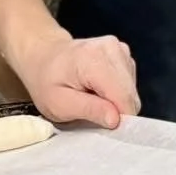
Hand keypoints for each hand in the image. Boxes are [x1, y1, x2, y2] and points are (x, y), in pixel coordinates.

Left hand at [11, 31, 139, 128]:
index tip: (103, 126)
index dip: (118, 118)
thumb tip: (115, 120)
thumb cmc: (47, 80)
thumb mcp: (59, 104)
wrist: (43, 56)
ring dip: (115, 101)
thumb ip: (89, 110)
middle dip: (116, 110)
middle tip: (92, 110)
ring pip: (131, 91)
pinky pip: (129, 83)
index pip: (123, 97)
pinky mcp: (123, 53)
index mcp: (94, 60)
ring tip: (92, 96)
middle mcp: (111, 49)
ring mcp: (119, 48)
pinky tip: (98, 88)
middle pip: (130, 95)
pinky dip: (116, 92)